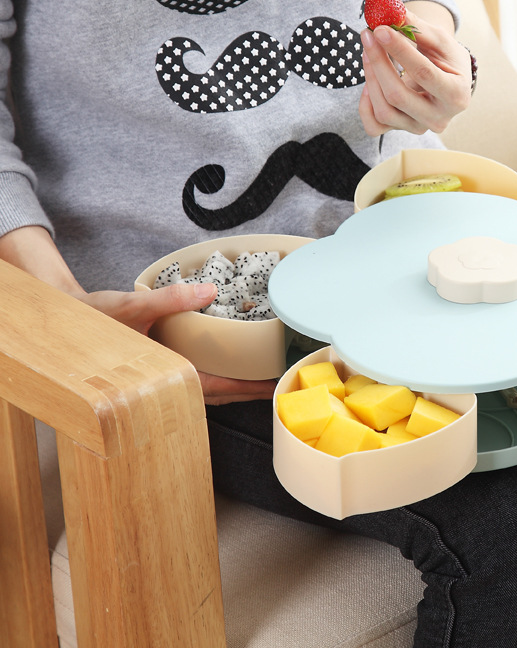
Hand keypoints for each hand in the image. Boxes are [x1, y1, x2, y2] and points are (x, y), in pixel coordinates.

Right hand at [75, 283, 276, 403]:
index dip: (246, 388)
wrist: (65, 326)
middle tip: (281, 384)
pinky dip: (219, 379)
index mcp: (161, 373)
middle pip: (218, 394)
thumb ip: (170, 299)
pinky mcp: (161, 373)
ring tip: (264, 379)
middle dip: (250, 391)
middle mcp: (165, 382)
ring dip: (236, 387)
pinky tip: (232, 369)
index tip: (272, 386)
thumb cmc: (93, 321)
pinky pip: (196, 382)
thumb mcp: (132, 306)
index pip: (214, 387)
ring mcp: (163, 380)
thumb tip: (209, 291)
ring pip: (208, 392)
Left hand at [359, 5, 471, 135]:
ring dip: (370, 78)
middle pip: (398, 96)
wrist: (448, 81)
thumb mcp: (438, 39)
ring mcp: (419, 128)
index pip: (424, 73)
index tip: (380, 28)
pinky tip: (368, 83)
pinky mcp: (402, 131)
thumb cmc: (446, 58)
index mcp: (456, 95)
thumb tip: (388, 0)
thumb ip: (415, 24)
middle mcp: (439, 118)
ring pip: (384, 111)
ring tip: (368, 51)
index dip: (399, 50)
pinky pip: (374, 126)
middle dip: (379, 63)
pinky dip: (365, 105)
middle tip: (368, 35)